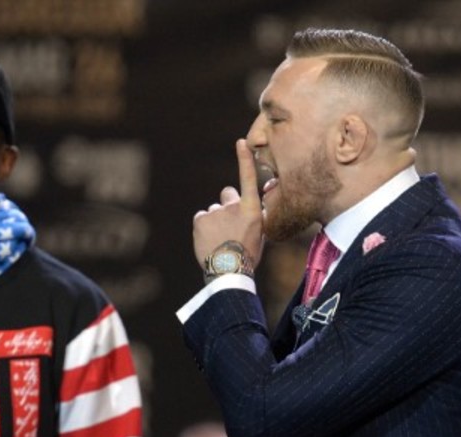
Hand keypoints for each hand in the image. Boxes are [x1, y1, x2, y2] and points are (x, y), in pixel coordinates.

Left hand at [192, 138, 265, 271]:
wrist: (229, 270)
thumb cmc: (247, 255)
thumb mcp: (259, 234)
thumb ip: (253, 216)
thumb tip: (250, 209)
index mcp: (251, 210)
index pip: (248, 179)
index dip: (244, 160)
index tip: (240, 142)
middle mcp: (233, 206)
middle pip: (227, 195)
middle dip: (226, 204)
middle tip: (228, 224)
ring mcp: (216, 211)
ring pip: (214, 211)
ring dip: (215, 221)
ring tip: (219, 240)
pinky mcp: (201, 219)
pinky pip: (202, 218)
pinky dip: (204, 227)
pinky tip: (209, 240)